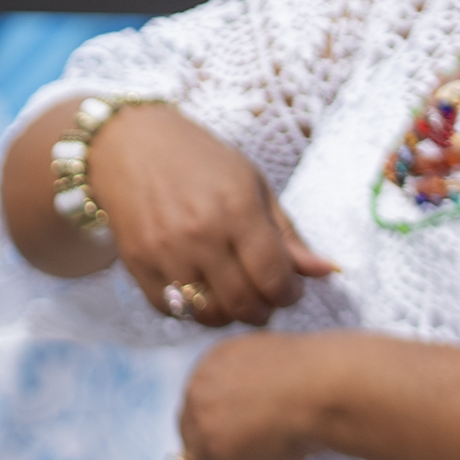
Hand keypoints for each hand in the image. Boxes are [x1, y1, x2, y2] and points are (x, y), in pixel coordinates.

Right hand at [87, 104, 334, 326]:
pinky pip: (173, 311)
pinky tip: (202, 289)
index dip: (291, 294)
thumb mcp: (253, 185)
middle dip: (264, 310)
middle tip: (266, 298)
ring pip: (209, 314)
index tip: (291, 288)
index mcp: (236, 208)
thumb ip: (287, 234)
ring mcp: (165, 251)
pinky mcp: (138, 264)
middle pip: (244, 303)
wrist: (132, 144)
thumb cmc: (200, 160)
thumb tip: (327, 271)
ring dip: (230, 315)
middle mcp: (200, 233)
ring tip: (236, 296)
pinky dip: (193, 311)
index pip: (275, 278)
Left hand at [174, 331, 330, 459]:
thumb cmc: (314, 376)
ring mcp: (201, 422)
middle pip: (192, 432)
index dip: (226, 423)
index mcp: (213, 361)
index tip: (250, 432)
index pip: (201, 402)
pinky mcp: (213, 452)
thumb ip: (247, 385)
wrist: (323, 386)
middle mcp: (197, 388)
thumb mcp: (269, 366)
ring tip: (271, 456)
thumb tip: (246, 413)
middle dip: (222, 446)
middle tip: (258, 452)